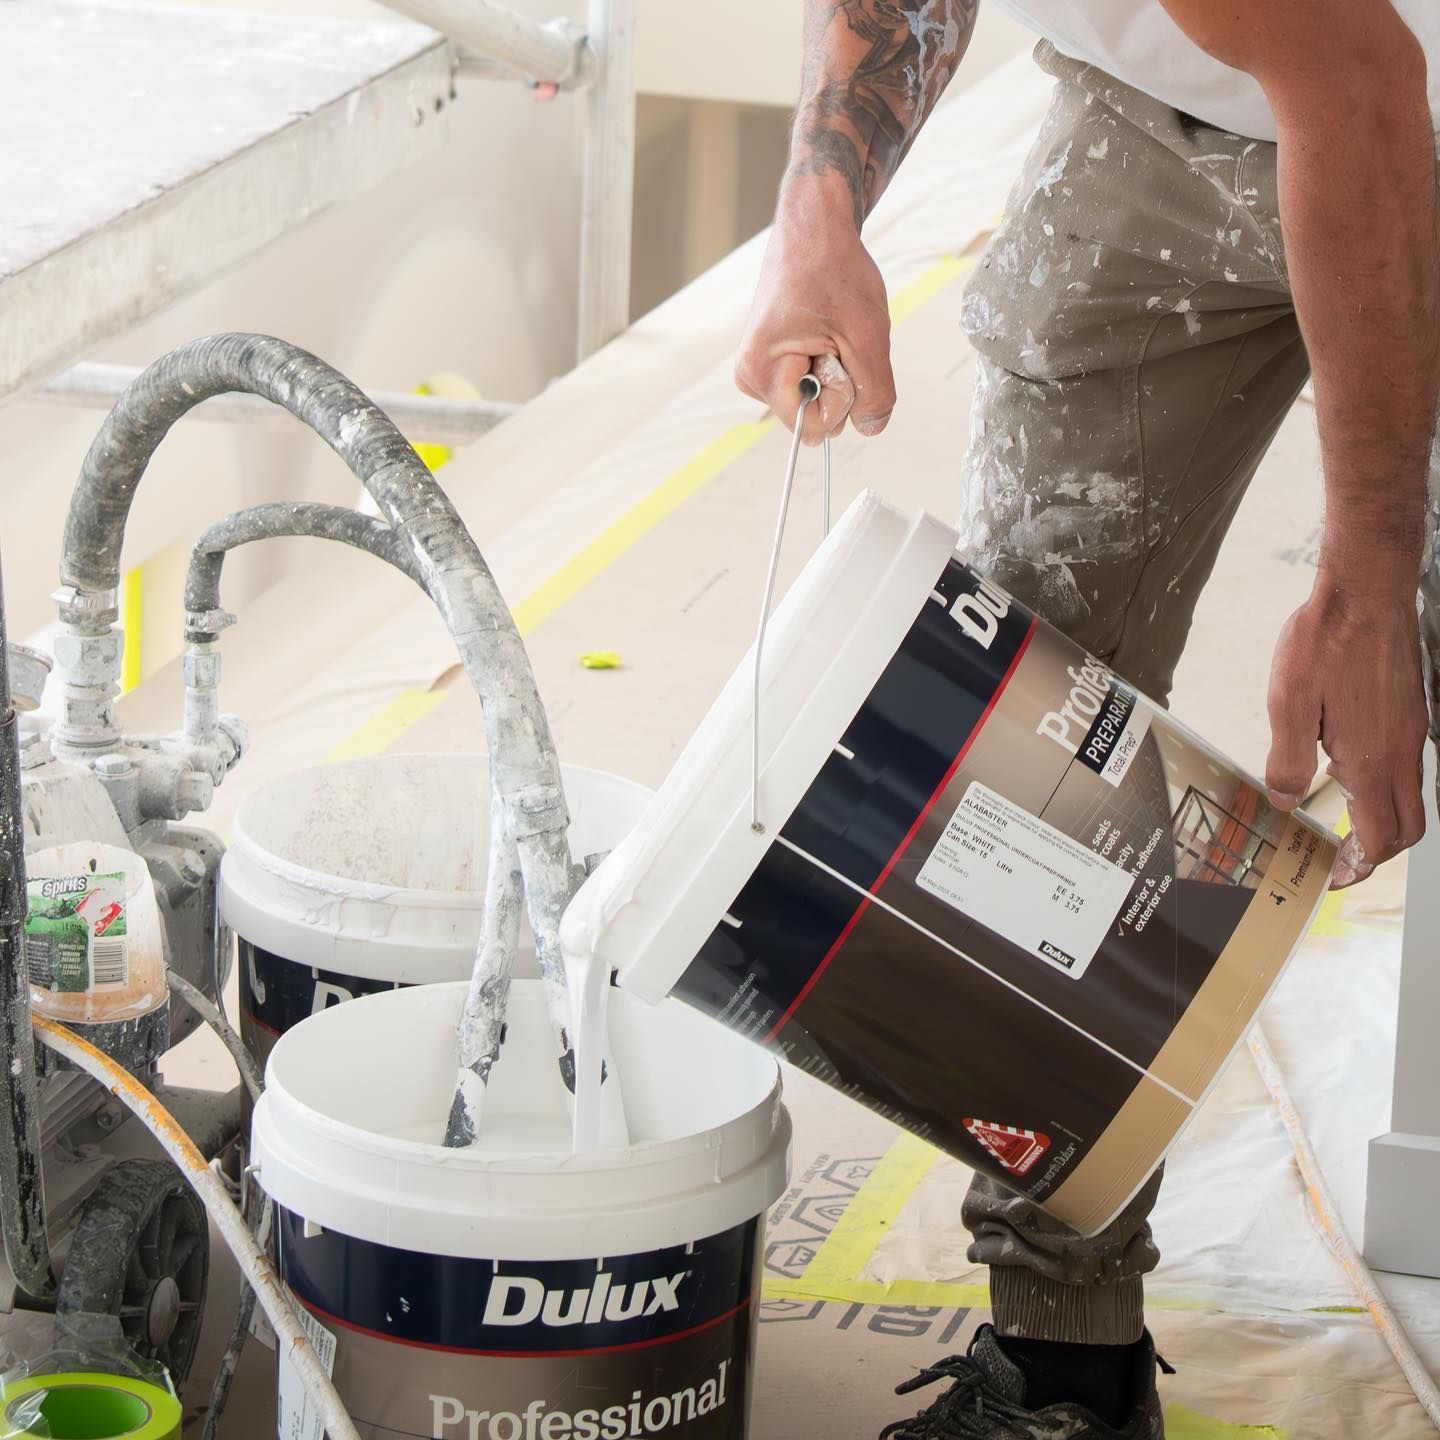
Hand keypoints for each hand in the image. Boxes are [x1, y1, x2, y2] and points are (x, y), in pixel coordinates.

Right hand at [735, 177, 895, 444]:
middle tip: (836, 334)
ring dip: (836, 369)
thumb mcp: (868, 336)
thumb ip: (875, 392)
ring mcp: (758, 369)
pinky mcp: (769, 361)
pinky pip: (810, 382)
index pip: (813, 428)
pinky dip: (828, 359)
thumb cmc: (833, 267)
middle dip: (839, 381)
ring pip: (815, 398)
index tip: (840, 353)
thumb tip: (872, 427)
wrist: (814, 226)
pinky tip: (823, 327)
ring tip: (829, 326)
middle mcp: (751, 376)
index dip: (842, 399)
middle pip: (813, 415)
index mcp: (762, 373)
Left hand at [1266, 570, 1426, 887]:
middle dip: (1379, 853)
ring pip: (1411, 796)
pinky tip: (1350, 768)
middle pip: (1407, 826)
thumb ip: (1287, 761)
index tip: (1335, 876)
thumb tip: (1287, 801)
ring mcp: (1411, 731)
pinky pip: (1407, 766)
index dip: (1360, 867)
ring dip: (1383, 819)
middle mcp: (1400, 752)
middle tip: (1342, 859)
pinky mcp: (1410, 710)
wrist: (1367, 591)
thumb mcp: (1288, 704)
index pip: (1381, 837)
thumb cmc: (1326, 640)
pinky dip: (1385, 787)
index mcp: (1371, 760)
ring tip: (1344, 821)